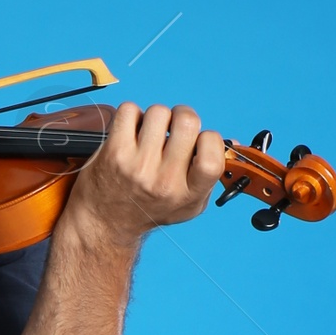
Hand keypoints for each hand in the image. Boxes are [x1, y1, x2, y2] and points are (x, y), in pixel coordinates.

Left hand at [59, 101, 225, 252]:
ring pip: (158, 111)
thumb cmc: (149, 208)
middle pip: (187, 121)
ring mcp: (138, 167)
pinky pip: (130, 110)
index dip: (208, 139)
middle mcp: (164, 183)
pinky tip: (129, 134)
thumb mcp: (187, 205)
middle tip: (171, 131)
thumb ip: (209, 177)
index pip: (213, 157)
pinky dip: (130, 116)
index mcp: (188, 195)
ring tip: (146, 137)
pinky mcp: (114, 153)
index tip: (197, 144)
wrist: (103, 223)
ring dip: (154, 118)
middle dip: (181, 117)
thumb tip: (231, 144)